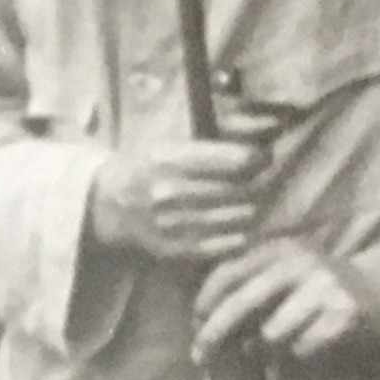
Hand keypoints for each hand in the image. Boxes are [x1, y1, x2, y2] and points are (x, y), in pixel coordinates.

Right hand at [84, 139, 270, 269]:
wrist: (107, 205)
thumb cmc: (148, 166)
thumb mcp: (173, 141)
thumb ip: (219, 136)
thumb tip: (271, 129)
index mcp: (170, 159)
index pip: (237, 161)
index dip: (260, 158)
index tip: (263, 157)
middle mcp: (171, 193)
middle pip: (243, 190)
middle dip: (261, 183)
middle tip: (263, 179)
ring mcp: (174, 225)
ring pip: (240, 217)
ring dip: (254, 208)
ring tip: (253, 200)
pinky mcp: (177, 250)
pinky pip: (228, 244)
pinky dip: (242, 233)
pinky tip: (241, 224)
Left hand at [192, 241, 379, 361]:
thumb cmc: (322, 290)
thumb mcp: (286, 276)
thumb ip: (249, 289)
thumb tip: (203, 322)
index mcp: (280, 250)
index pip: (228, 273)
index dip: (205, 302)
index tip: (195, 326)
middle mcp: (301, 263)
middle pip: (241, 302)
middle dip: (214, 334)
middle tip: (200, 357)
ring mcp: (325, 287)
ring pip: (271, 333)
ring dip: (268, 349)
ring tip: (283, 345)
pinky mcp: (344, 315)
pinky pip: (301, 349)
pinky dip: (300, 354)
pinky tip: (314, 345)